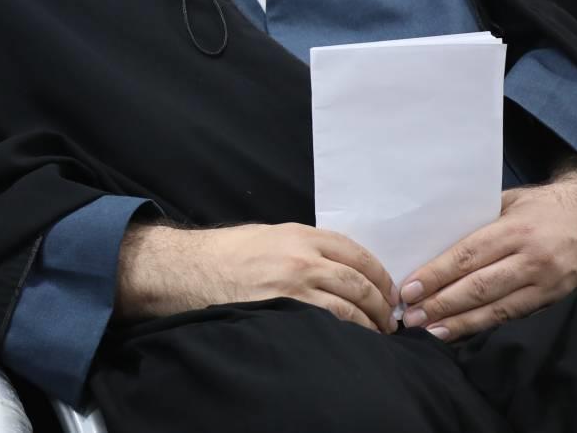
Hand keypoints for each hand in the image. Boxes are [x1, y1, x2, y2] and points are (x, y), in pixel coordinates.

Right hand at [116, 221, 396, 332]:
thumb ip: (303, 246)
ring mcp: (293, 286)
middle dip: (381, 305)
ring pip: (350, 307)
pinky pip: (328, 324)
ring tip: (374, 336)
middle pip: (360, 282)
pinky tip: (351, 342)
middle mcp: (301, 258)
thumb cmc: (225, 253)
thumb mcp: (268, 235)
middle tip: (388, 320)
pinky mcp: (283, 311)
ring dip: (369, 325)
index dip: (380, 275)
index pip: (357, 253)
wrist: (188, 269)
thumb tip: (338, 267)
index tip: (388, 292)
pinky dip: (346, 334)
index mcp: (300, 235)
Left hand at [397, 164, 576, 340]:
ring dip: (459, 322)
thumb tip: (428, 240)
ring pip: (496, 308)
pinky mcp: (552, 299)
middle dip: (441, 304)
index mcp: (515, 230)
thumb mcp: (507, 202)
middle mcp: (531, 259)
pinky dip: (483, 324)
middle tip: (411, 316)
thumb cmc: (540, 207)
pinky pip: (512, 315)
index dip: (436, 275)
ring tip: (429, 330)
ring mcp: (545, 283)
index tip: (409, 289)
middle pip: (478, 287)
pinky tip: (459, 329)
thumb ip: (474, 220)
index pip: (467, 256)